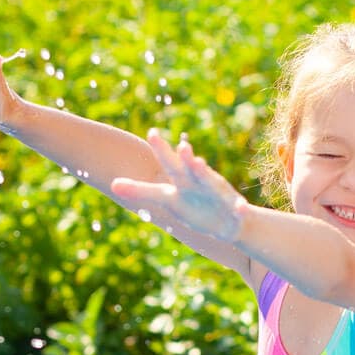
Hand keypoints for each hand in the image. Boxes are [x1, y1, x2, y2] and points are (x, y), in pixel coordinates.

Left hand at [110, 131, 247, 241]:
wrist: (228, 221)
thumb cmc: (193, 207)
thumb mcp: (166, 199)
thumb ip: (141, 191)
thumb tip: (112, 184)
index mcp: (182, 181)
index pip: (169, 163)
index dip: (162, 150)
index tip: (152, 133)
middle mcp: (200, 182)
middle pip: (191, 169)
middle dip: (187, 159)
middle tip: (182, 148)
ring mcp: (219, 194)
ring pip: (213, 183)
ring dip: (208, 176)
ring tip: (201, 166)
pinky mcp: (236, 210)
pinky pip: (240, 210)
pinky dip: (241, 209)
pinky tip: (242, 209)